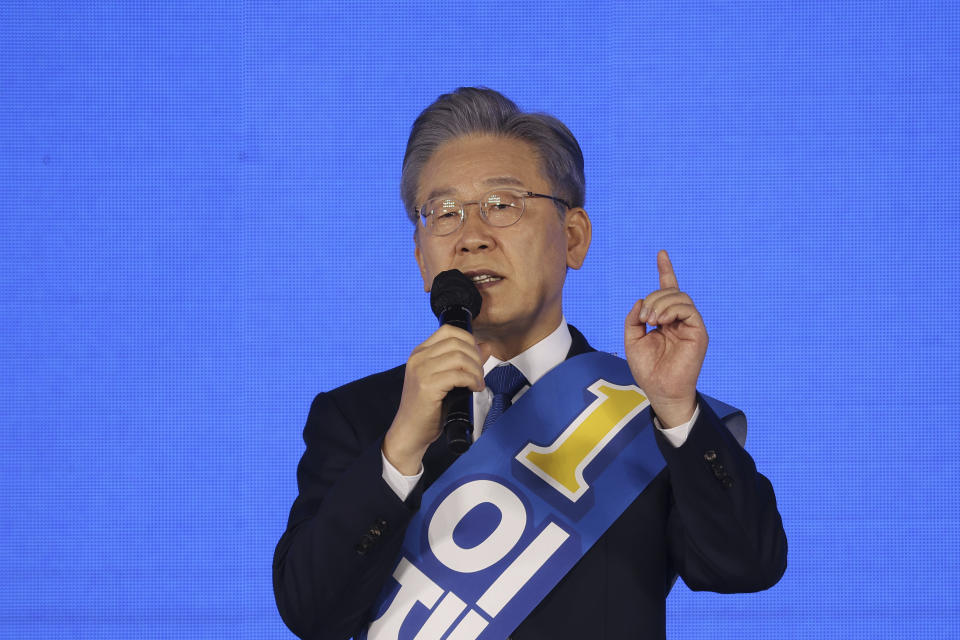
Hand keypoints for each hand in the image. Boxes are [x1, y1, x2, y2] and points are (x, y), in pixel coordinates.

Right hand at [383, 325, 490, 473]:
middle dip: (476, 357)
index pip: (448, 330)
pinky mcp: (427, 386)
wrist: (410, 431)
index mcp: (420, 352)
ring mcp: (421, 371)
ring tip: (477, 383)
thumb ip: (464, 361)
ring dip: (475, 370)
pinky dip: (471, 381)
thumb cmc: (427, 408)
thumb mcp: (446, 379)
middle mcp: (418, 358)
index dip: (469, 339)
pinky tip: (473, 389)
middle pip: (457, 342)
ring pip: (459, 357)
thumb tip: (485, 346)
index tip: (477, 356)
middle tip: (480, 373)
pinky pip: (458, 375)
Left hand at [624, 250, 707, 427]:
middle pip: (671, 291)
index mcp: (665, 319)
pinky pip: (688, 309)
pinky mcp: (698, 332)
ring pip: (680, 297)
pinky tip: (661, 321)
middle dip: (654, 298)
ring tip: (651, 321)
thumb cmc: (647, 369)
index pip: (668, 289)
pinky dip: (672, 309)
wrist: (660, 390)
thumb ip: (634, 319)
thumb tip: (641, 301)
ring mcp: (690, 325)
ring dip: (661, 303)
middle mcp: (680, 319)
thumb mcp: (632, 340)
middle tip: (644, 319)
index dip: (666, 270)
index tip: (661, 254)